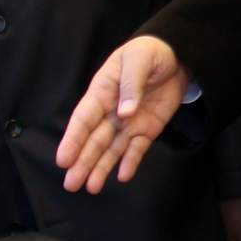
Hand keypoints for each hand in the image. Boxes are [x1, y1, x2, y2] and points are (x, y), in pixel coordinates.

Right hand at [57, 36, 188, 192]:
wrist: (176, 56)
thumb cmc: (149, 53)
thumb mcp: (138, 60)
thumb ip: (131, 85)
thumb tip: (125, 113)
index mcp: (102, 92)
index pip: (84, 119)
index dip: (73, 140)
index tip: (63, 160)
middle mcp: (111, 111)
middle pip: (94, 140)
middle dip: (83, 162)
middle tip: (71, 184)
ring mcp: (128, 122)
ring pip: (111, 149)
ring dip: (101, 168)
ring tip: (91, 188)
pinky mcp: (147, 129)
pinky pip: (137, 148)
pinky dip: (130, 162)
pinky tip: (122, 176)